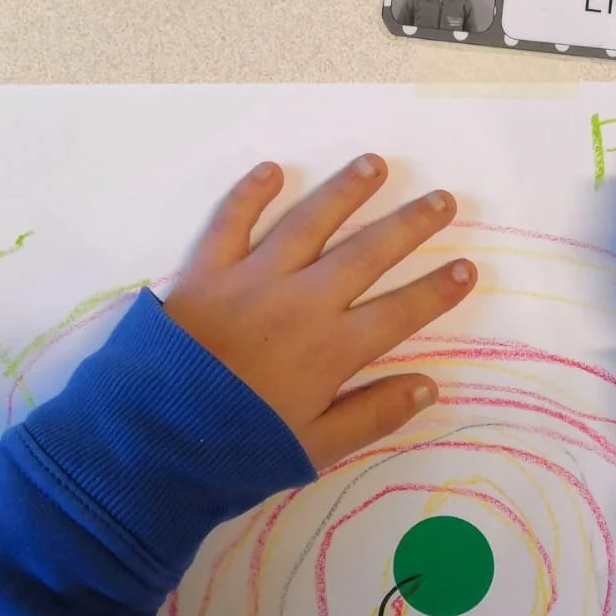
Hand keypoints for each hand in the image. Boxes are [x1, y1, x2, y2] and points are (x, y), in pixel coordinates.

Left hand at [164, 154, 475, 467]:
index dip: (436, 290)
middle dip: (409, 226)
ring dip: (345, 192)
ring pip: (308, 223)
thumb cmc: (233, 451)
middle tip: (442, 199)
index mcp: (331, 350)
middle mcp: (301, 302)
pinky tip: (272, 170)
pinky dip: (251, 193)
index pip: (399, 312)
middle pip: (366, 254)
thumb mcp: (313, 448)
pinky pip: (231, 222)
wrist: (149, 440)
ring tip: (374, 164)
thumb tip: (428, 386)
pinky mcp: (204, 272)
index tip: (466, 268)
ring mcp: (252, 280)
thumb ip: (372, 415)